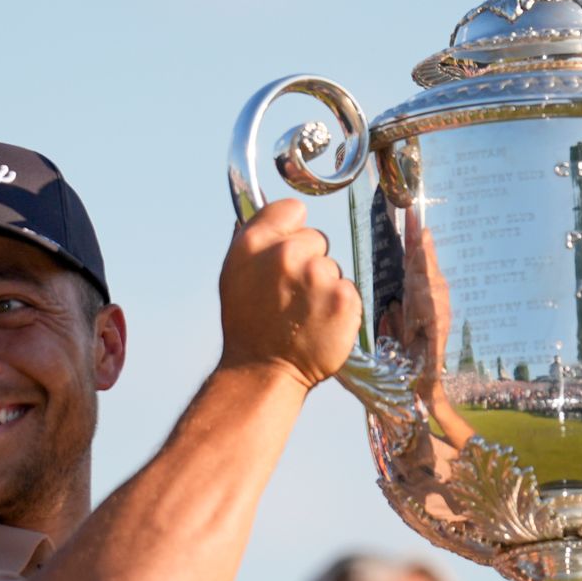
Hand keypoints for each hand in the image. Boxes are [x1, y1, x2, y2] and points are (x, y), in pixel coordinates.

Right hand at [217, 198, 360, 389]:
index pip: (292, 208)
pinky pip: (347, 290)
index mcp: (255, 243)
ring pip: (332, 268)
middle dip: (309, 261)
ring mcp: (318, 275)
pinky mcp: (343, 298)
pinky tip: (319, 324)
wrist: (264, 371)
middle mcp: (286, 254)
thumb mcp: (234, 274)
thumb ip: (258, 239)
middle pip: (317, 238)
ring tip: (303, 314)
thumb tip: (282, 216)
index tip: (289, 251)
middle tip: (291, 295)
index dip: (292, 230)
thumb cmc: (247, 325)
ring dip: (324, 287)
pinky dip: (338, 307)